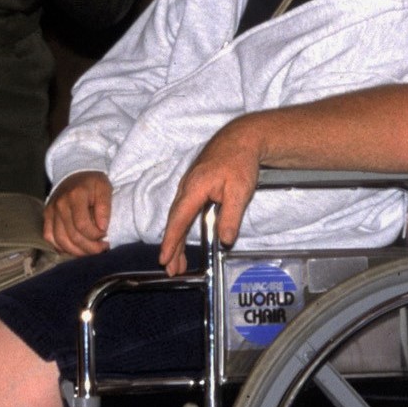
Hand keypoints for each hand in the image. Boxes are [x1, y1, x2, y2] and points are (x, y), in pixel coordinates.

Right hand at [43, 171, 111, 255]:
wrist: (75, 174)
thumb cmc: (92, 183)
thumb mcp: (104, 188)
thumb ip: (104, 207)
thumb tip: (102, 228)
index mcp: (75, 196)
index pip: (82, 225)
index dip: (96, 236)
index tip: (105, 235)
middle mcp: (60, 204)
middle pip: (72, 236)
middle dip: (90, 247)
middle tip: (102, 248)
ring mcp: (51, 211)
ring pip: (60, 241)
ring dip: (77, 251)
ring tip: (90, 250)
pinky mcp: (46, 216)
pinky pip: (49, 238)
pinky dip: (61, 247)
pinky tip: (74, 247)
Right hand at [156, 116, 264, 274]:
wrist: (242, 138)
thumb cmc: (240, 161)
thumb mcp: (239, 191)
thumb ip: (231, 217)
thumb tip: (225, 240)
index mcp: (194, 188)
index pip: (179, 220)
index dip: (171, 241)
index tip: (165, 258)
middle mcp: (186, 187)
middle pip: (176, 221)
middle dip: (172, 246)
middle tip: (171, 268)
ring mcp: (189, 185)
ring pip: (179, 216)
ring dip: (176, 238)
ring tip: (176, 260)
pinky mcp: (195, 185)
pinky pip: (184, 209)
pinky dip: (181, 225)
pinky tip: (183, 235)